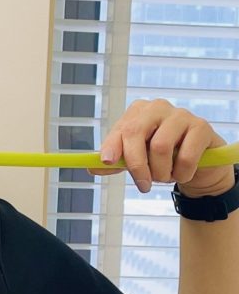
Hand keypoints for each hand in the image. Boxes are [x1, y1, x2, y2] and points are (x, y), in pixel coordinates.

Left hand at [91, 98, 233, 197]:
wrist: (199, 163)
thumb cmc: (162, 158)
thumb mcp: (136, 160)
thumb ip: (115, 164)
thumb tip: (92, 168)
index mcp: (137, 113)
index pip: (121, 129)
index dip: (111, 146)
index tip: (107, 162)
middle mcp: (156, 108)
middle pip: (135, 133)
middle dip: (136, 164)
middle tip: (143, 185)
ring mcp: (180, 114)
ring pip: (159, 147)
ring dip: (161, 172)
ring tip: (165, 176)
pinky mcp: (201, 126)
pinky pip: (186, 156)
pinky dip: (182, 173)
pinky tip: (183, 173)